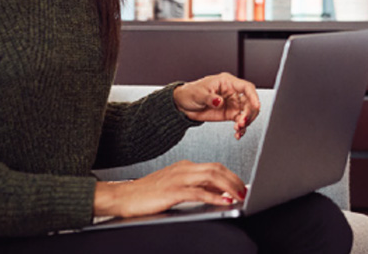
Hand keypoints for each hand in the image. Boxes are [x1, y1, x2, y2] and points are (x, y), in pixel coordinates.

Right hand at [94, 160, 246, 217]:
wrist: (122, 197)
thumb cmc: (147, 194)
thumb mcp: (175, 187)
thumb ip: (195, 188)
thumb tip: (219, 194)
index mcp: (185, 166)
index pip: (214, 167)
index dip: (231, 176)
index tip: (242, 185)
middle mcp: (183, 168)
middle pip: (216, 169)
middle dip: (234, 180)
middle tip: (245, 191)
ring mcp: (178, 178)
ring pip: (211, 177)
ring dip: (229, 186)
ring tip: (239, 195)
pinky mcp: (172, 191)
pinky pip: (198, 192)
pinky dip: (214, 196)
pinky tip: (223, 201)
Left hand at [173, 73, 260, 138]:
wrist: (183, 105)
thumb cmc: (191, 93)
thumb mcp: (199, 94)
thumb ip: (210, 98)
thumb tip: (220, 102)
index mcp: (227, 83)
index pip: (246, 87)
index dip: (253, 96)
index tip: (256, 106)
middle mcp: (233, 93)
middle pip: (249, 102)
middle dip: (249, 113)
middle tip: (242, 122)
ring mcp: (232, 104)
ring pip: (246, 113)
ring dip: (246, 122)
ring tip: (238, 129)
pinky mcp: (229, 114)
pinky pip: (240, 121)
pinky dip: (241, 128)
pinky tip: (238, 134)